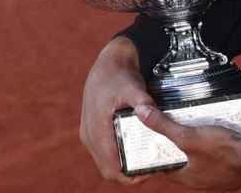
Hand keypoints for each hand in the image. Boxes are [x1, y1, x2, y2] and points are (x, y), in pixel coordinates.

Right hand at [79, 36, 154, 184]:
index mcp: (97, 128)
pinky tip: (135, 150)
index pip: (111, 167)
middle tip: (152, 168)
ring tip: (146, 160)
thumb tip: (149, 112)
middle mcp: (89, 135)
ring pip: (105, 163)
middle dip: (129, 174)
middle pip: (108, 170)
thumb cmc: (120, 75)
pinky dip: (117, 157)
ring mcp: (88, 134)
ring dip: (123, 167)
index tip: (149, 172)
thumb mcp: (133, 86)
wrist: (108, 64)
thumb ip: (142, 100)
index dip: (129, 176)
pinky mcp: (92, 131)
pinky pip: (104, 153)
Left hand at [135, 103, 240, 191]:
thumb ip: (163, 126)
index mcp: (184, 177)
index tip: (151, 137)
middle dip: (174, 148)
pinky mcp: (227, 173)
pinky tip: (213, 139)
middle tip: (172, 129)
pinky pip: (212, 162)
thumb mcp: (189, 135)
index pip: (161, 166)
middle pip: (179, 163)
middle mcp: (197, 182)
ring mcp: (214, 179)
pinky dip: (209, 151)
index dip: (154, 152)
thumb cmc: (223, 150)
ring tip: (192, 130)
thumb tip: (141, 114)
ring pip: (196, 163)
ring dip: (193, 149)